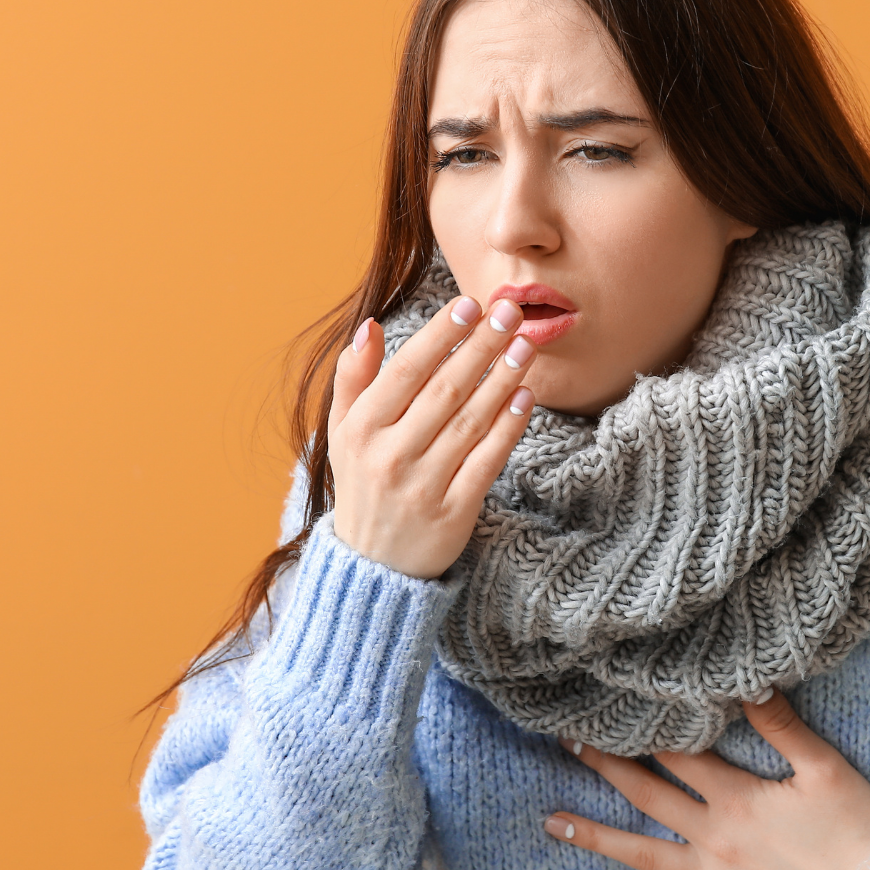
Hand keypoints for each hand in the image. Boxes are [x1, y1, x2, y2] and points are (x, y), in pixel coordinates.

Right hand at [328, 295, 535, 579]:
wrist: (372, 566)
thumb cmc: (363, 483)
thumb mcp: (342, 432)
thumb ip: (354, 377)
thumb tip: (372, 326)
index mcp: (360, 430)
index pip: (406, 371)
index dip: (440, 335)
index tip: (469, 304)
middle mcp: (390, 456)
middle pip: (445, 390)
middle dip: (480, 346)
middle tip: (509, 312)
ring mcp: (423, 486)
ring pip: (471, 422)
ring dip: (502, 380)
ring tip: (525, 346)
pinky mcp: (453, 513)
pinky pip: (487, 461)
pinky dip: (508, 427)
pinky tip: (526, 396)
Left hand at [544, 692, 869, 869]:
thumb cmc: (859, 827)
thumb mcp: (823, 766)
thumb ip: (780, 725)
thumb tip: (744, 682)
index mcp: (736, 797)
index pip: (676, 755)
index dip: (638, 731)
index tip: (601, 711)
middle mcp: (716, 838)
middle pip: (648, 796)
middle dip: (604, 769)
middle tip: (565, 747)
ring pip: (646, 855)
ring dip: (598, 837)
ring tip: (554, 824)